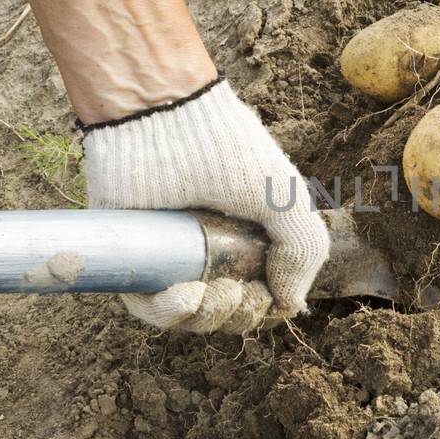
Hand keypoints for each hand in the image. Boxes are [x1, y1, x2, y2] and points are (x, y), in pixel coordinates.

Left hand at [80, 79, 330, 332]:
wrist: (162, 121)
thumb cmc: (227, 152)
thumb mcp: (286, 199)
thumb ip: (304, 251)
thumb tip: (291, 306)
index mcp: (249, 240)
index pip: (262, 297)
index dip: (268, 306)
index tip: (269, 291)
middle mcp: (211, 253)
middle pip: (229, 313)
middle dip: (241, 314)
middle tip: (238, 289)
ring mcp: (172, 258)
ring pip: (191, 317)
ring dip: (208, 318)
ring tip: (213, 291)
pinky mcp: (135, 257)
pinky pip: (148, 309)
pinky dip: (168, 315)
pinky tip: (183, 296)